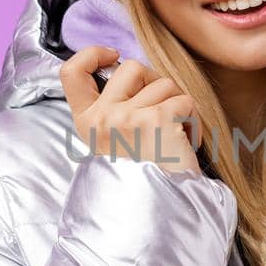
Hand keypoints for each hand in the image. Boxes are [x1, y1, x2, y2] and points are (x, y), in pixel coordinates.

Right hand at [60, 46, 201, 173]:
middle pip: (131, 67)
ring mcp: (128, 117)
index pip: (72, 72)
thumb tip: (128, 73)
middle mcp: (102, 118)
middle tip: (162, 112)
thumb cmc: (142, 177)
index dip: (91, 54)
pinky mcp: (157, 120)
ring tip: (174, 135)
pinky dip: (193, 119)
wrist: (158, 212)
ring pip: (164, 83)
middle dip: (154, 82)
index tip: (112, 54)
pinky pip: (185, 101)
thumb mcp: (112, 143)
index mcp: (86, 122)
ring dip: (177, 104)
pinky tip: (187, 142)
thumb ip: (112, 111)